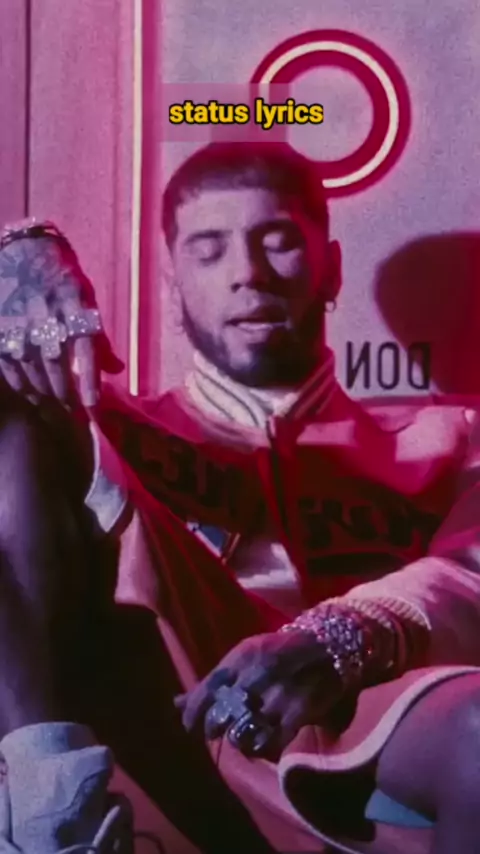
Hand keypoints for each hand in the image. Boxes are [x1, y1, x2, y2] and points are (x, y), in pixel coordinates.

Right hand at [0, 226, 122, 408]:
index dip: (88, 380)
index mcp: (75, 305)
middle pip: (56, 366)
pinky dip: (21, 385)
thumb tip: (117, 370)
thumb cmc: (62, 277)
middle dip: (66, 397)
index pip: (84, 348)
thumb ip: (99, 337)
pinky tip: (31, 396)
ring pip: (31, 370)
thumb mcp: (87, 298)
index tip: (92, 407)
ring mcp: (19, 321)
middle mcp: (47, 314)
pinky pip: (9, 365)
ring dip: (44, 396)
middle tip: (74, 419)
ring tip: (53, 413)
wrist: (22, 249)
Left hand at [175, 630, 344, 759]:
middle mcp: (258, 673)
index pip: (207, 689)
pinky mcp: (300, 710)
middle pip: (222, 715)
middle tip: (218, 733)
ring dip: (238, 740)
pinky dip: (261, 748)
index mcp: (241, 656)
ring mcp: (279, 692)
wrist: (327, 646)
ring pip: (244, 732)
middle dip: (215, 728)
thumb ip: (212, 682)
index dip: (193, 714)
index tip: (191, 728)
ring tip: (241, 738)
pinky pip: (271, 741)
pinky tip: (261, 743)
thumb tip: (176, 704)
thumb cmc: (277, 652)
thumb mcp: (244, 657)